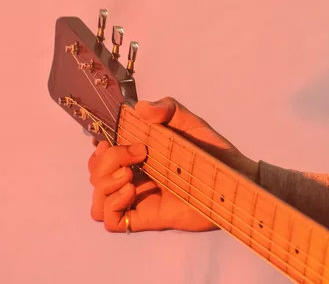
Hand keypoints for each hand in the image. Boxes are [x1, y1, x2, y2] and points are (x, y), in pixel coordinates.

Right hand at [87, 97, 258, 232]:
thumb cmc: (212, 151)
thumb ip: (167, 108)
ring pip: (96, 200)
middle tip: (139, 153)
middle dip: (107, 160)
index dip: (99, 148)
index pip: (100, 154)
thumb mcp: (189, 121)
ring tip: (130, 176)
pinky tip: (132, 191)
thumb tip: (140, 108)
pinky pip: (110, 221)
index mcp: (137, 156)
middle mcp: (133, 177)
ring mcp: (138, 199)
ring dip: (104, 184)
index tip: (113, 138)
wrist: (233, 178)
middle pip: (95, 174)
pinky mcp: (146, 217)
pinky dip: (112, 205)